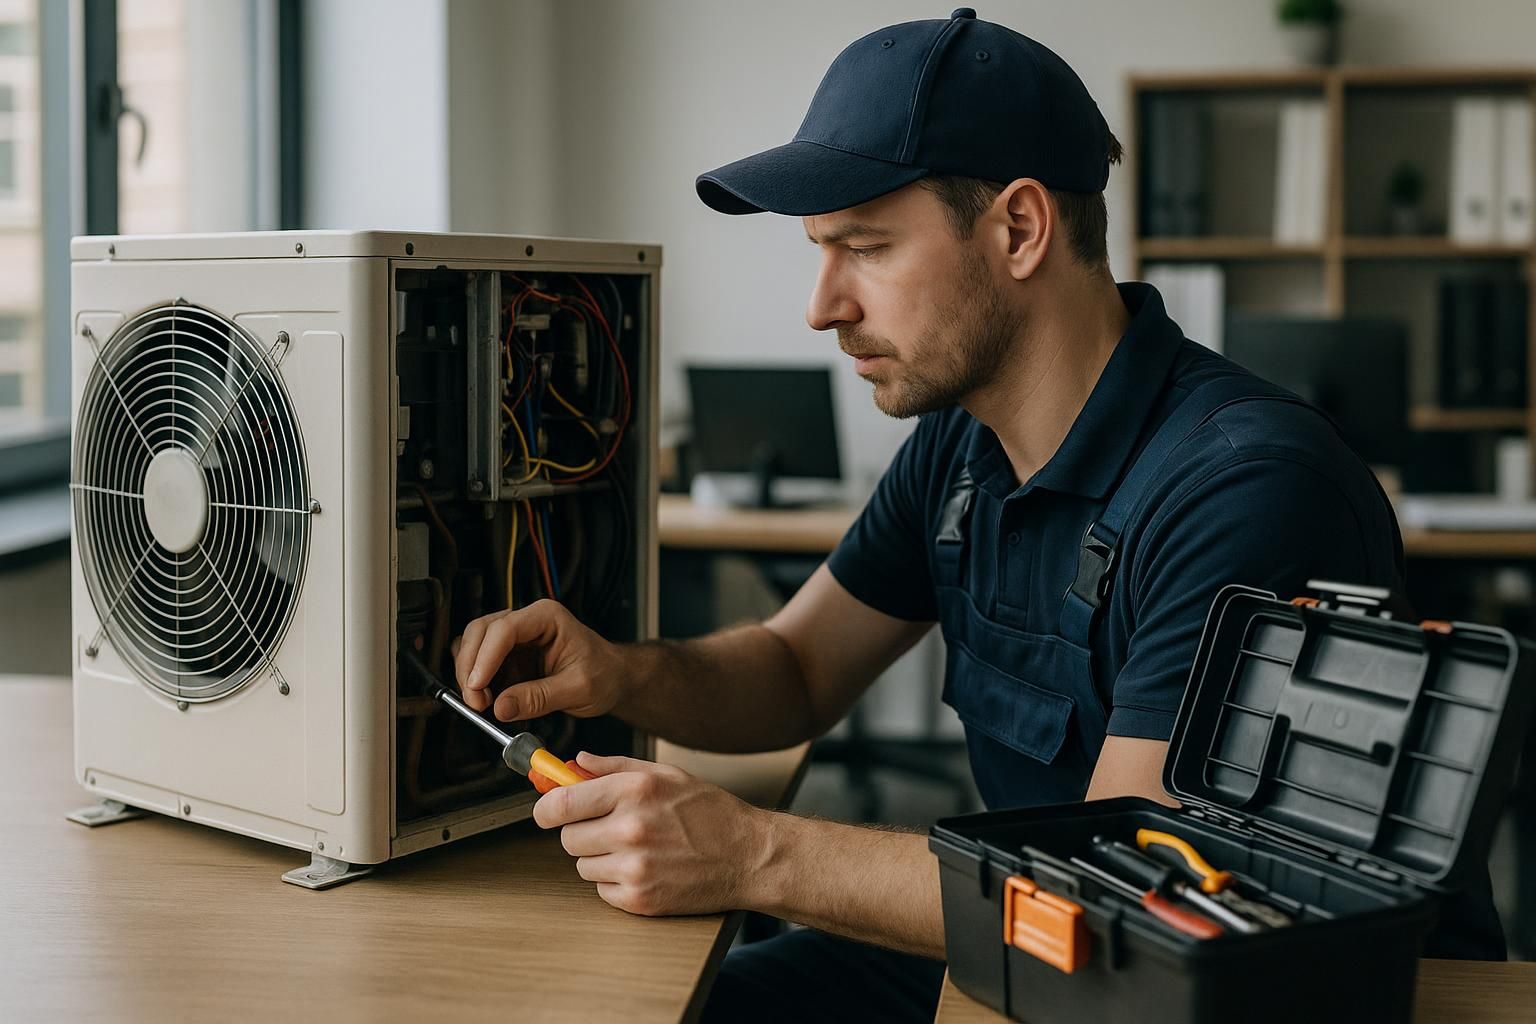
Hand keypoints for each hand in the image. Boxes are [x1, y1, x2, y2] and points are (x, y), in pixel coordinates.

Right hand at [452, 599, 622, 721]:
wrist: (613, 679)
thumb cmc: (604, 674)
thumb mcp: (579, 689)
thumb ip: (540, 697)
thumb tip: (502, 707)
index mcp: (546, 617)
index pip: (505, 629)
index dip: (485, 657)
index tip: (477, 685)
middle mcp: (527, 621)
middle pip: (480, 633)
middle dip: (471, 667)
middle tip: (476, 702)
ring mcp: (515, 639)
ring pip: (473, 646)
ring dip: (469, 675)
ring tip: (482, 704)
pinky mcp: (509, 657)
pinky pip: (480, 664)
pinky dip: (476, 681)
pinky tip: (487, 700)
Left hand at [533, 752, 770, 916]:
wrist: (748, 856)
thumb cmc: (711, 813)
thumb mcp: (666, 774)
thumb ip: (615, 766)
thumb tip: (575, 763)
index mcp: (634, 790)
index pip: (560, 802)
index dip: (546, 808)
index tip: (546, 811)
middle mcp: (631, 828)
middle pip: (567, 837)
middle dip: (582, 832)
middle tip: (609, 828)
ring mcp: (634, 867)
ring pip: (583, 865)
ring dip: (600, 859)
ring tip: (636, 849)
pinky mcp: (640, 899)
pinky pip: (601, 892)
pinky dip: (616, 883)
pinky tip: (645, 869)